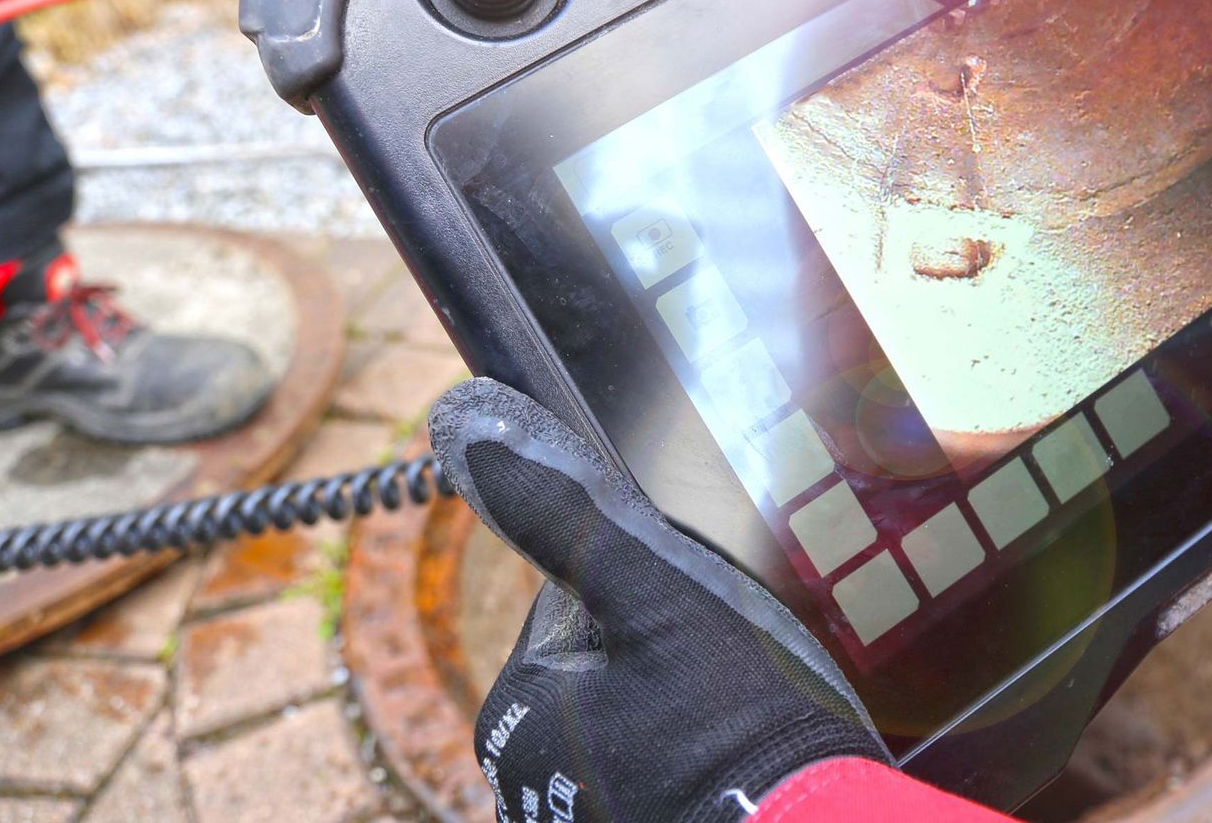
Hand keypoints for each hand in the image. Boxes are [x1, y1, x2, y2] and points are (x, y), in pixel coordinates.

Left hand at [428, 379, 886, 822]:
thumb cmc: (735, 725)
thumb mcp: (654, 593)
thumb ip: (564, 513)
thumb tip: (469, 426)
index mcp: (516, 713)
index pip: (575, 610)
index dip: (649, 597)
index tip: (703, 626)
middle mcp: (527, 780)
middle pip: (606, 670)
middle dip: (668, 662)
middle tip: (731, 680)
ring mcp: (578, 814)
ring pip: (638, 726)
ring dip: (686, 721)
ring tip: (743, 727)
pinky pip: (662, 774)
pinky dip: (696, 766)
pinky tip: (737, 767)